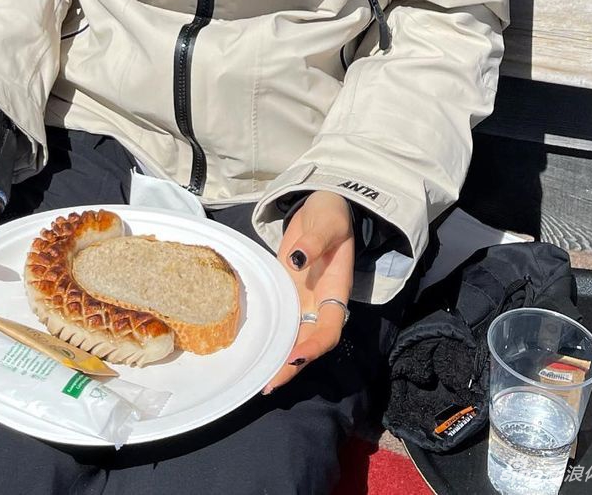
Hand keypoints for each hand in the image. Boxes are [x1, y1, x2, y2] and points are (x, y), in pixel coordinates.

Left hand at [261, 191, 354, 394]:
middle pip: (310, 341)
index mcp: (336, 290)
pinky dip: (271, 336)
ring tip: (259, 379)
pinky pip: (281, 319)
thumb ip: (314, 241)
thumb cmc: (329, 215)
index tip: (295, 355)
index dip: (315, 344)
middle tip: (269, 384)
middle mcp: (320, 302)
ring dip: (280, 358)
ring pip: (294, 336)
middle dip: (292, 364)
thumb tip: (296, 259)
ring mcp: (303, 299)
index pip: (330, 327)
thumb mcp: (326, 222)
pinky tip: (256, 350)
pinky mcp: (287, 292)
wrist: (321, 207)